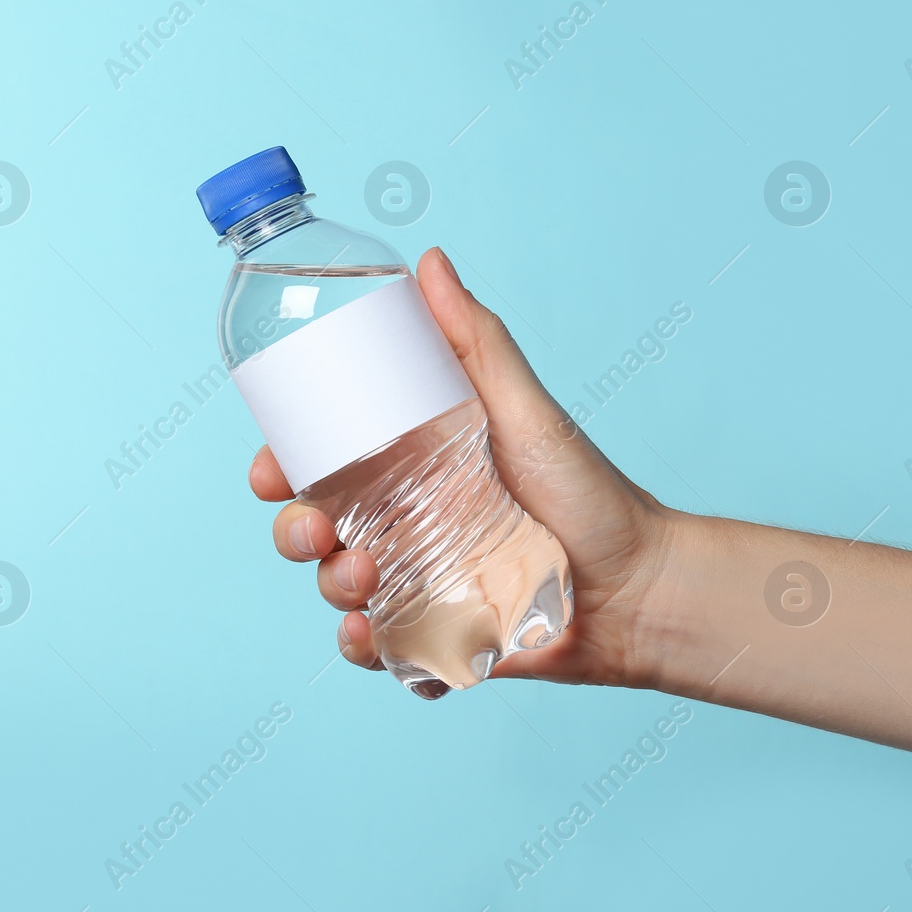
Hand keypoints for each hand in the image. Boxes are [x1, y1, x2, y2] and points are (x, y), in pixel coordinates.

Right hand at [249, 247, 675, 688]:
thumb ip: (477, 343)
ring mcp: (419, 586)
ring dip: (330, 587)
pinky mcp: (439, 641)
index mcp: (412, 469)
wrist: (642, 586)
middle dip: (292, 532)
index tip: (269, 469)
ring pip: (338, 591)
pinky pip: (381, 651)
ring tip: (365, 578)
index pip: (323, 465)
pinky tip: (373, 637)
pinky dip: (364, 649)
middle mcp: (406, 527)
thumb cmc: (590, 491)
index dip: (281, 468)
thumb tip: (429, 260)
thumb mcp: (526, 411)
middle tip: (315, 529)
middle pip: (314, 529)